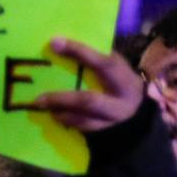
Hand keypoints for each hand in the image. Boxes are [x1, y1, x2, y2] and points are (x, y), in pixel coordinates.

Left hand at [21, 37, 145, 131]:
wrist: (138, 111)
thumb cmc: (121, 81)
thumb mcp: (116, 66)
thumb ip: (95, 58)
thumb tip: (58, 43)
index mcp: (124, 80)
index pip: (103, 64)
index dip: (80, 52)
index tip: (55, 42)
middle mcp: (120, 104)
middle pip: (88, 101)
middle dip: (62, 99)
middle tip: (39, 98)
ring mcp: (112, 122)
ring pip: (82, 120)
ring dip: (60, 113)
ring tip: (42, 106)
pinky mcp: (104, 133)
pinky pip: (82, 130)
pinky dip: (66, 122)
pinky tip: (54, 114)